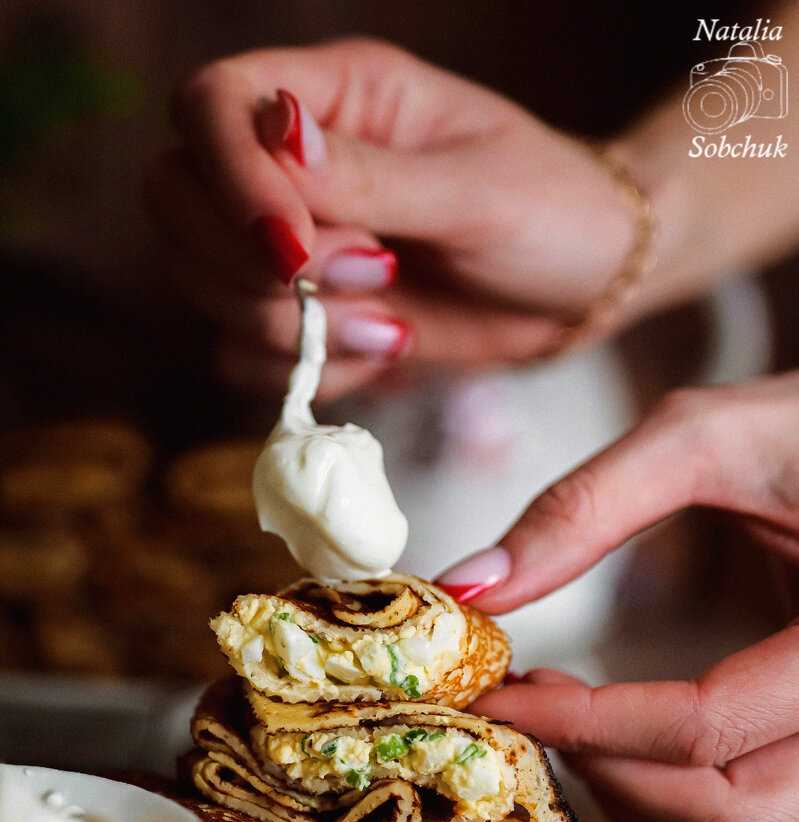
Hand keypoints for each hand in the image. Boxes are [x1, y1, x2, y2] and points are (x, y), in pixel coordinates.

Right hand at [143, 38, 634, 399]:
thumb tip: (276, 134)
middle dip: (249, 267)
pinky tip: (380, 351)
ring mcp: (293, 245)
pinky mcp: (305, 317)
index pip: (210, 106)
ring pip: (203, 285)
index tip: (292, 251)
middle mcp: (294, 166)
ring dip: (285, 328)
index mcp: (333, 96)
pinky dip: (302, 370)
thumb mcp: (476, 188)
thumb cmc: (550, 210)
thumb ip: (373, 174)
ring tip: (392, 325)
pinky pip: (244, 354)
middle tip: (369, 280)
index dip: (229, 180)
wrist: (583, 287)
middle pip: (175, 199)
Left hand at [445, 373, 798, 821]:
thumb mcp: (708, 438)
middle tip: (544, 713)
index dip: (583, 721)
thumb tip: (469, 587)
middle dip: (612, 778)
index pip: (706, 726)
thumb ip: (585, 508)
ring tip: (590, 740)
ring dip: (651, 819)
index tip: (498, 693)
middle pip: (733, 819)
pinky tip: (649, 777)